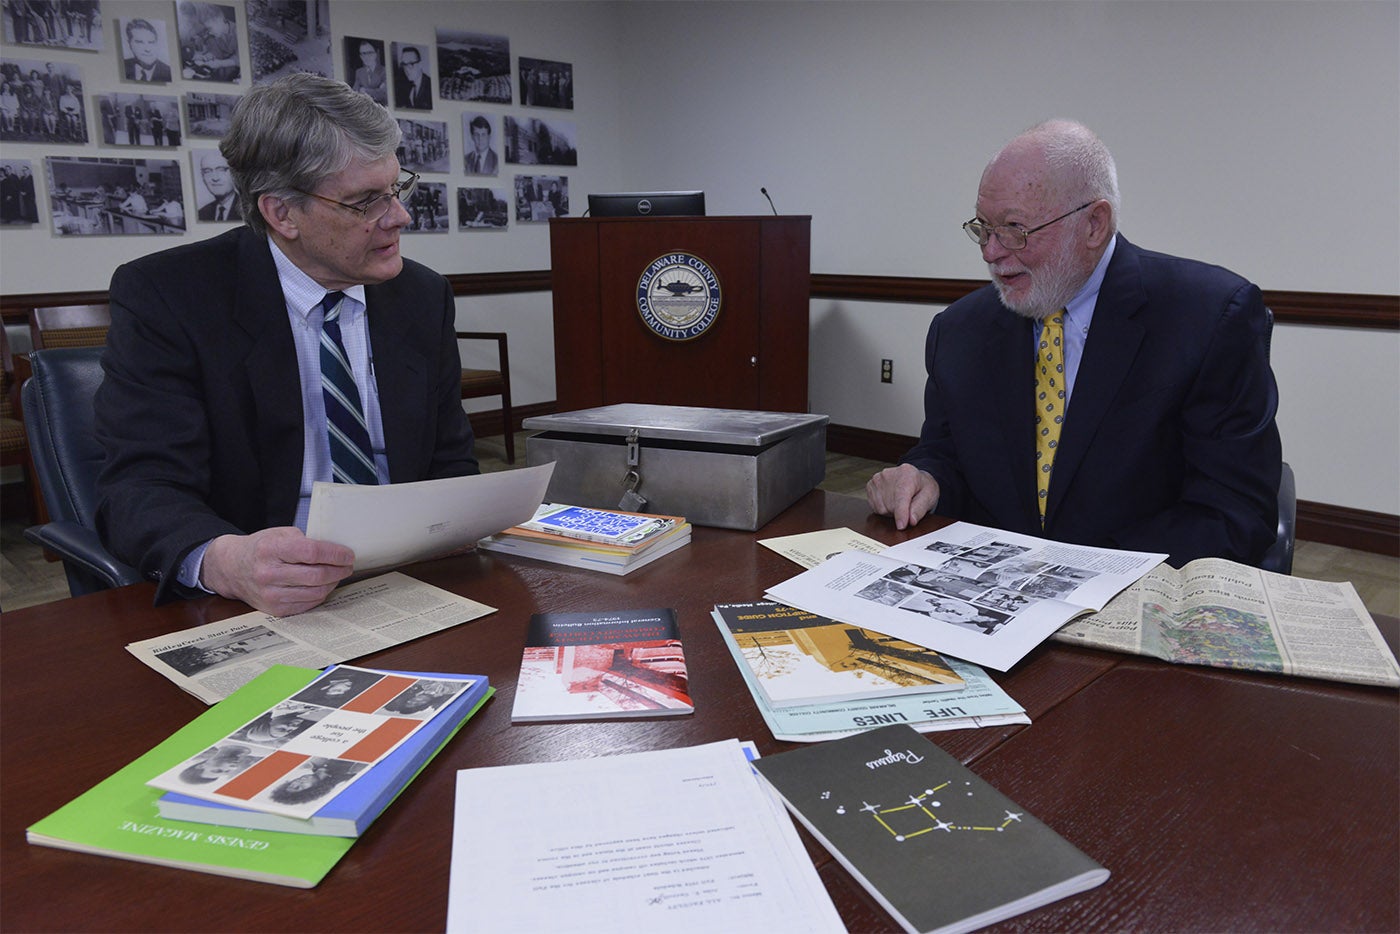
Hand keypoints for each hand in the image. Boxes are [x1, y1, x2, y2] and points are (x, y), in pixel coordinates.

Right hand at [201, 527, 355, 616]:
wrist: (232, 568)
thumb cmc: (261, 548)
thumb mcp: (280, 534)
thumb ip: (306, 541)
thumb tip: (336, 551)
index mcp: (271, 549)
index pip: (311, 553)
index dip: (335, 554)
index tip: (348, 555)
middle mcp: (268, 573)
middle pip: (316, 576)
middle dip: (339, 571)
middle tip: (347, 565)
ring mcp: (270, 594)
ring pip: (315, 592)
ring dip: (332, 583)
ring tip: (336, 574)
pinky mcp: (274, 609)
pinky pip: (307, 604)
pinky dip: (320, 595)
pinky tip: (322, 586)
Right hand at [866, 464, 940, 530]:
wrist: (914, 478)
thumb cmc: (922, 487)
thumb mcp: (929, 497)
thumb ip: (920, 508)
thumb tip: (911, 520)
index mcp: (907, 474)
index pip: (901, 497)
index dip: (901, 514)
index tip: (901, 526)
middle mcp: (889, 474)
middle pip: (891, 506)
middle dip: (899, 512)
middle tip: (908, 505)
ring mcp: (877, 479)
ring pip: (881, 508)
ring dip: (891, 511)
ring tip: (899, 502)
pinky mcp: (870, 486)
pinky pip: (874, 507)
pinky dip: (883, 508)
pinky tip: (890, 501)